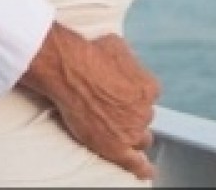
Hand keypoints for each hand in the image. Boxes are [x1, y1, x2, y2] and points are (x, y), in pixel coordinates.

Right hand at [21, 26, 159, 181]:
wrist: (67, 68)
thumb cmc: (87, 52)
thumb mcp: (117, 45)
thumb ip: (128, 60)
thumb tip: (125, 61)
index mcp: (148, 87)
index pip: (148, 94)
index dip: (134, 92)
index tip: (121, 90)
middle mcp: (145, 110)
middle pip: (144, 117)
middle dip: (132, 112)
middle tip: (113, 105)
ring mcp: (132, 130)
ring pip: (140, 138)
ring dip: (132, 133)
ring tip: (119, 130)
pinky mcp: (117, 147)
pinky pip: (135, 164)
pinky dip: (142, 168)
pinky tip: (145, 170)